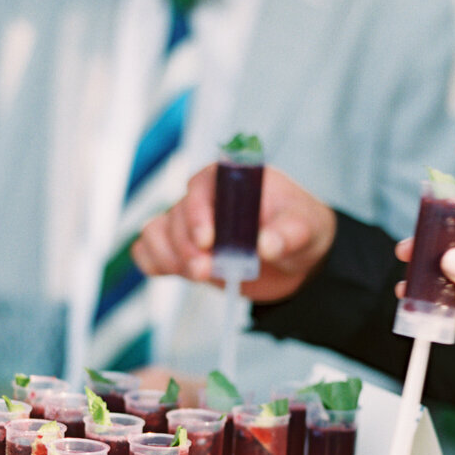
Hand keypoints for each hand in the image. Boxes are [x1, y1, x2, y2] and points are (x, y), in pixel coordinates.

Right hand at [132, 165, 336, 302]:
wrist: (296, 257)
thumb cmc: (300, 228)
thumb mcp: (305, 229)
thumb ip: (287, 235)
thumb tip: (267, 245)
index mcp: (233, 180)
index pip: (203, 186)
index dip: (199, 213)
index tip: (208, 240)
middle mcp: (206, 198)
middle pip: (178, 215)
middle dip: (187, 246)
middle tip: (205, 271)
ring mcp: (191, 224)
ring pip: (158, 232)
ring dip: (170, 256)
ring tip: (197, 275)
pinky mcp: (183, 249)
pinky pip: (149, 249)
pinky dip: (153, 261)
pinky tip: (170, 272)